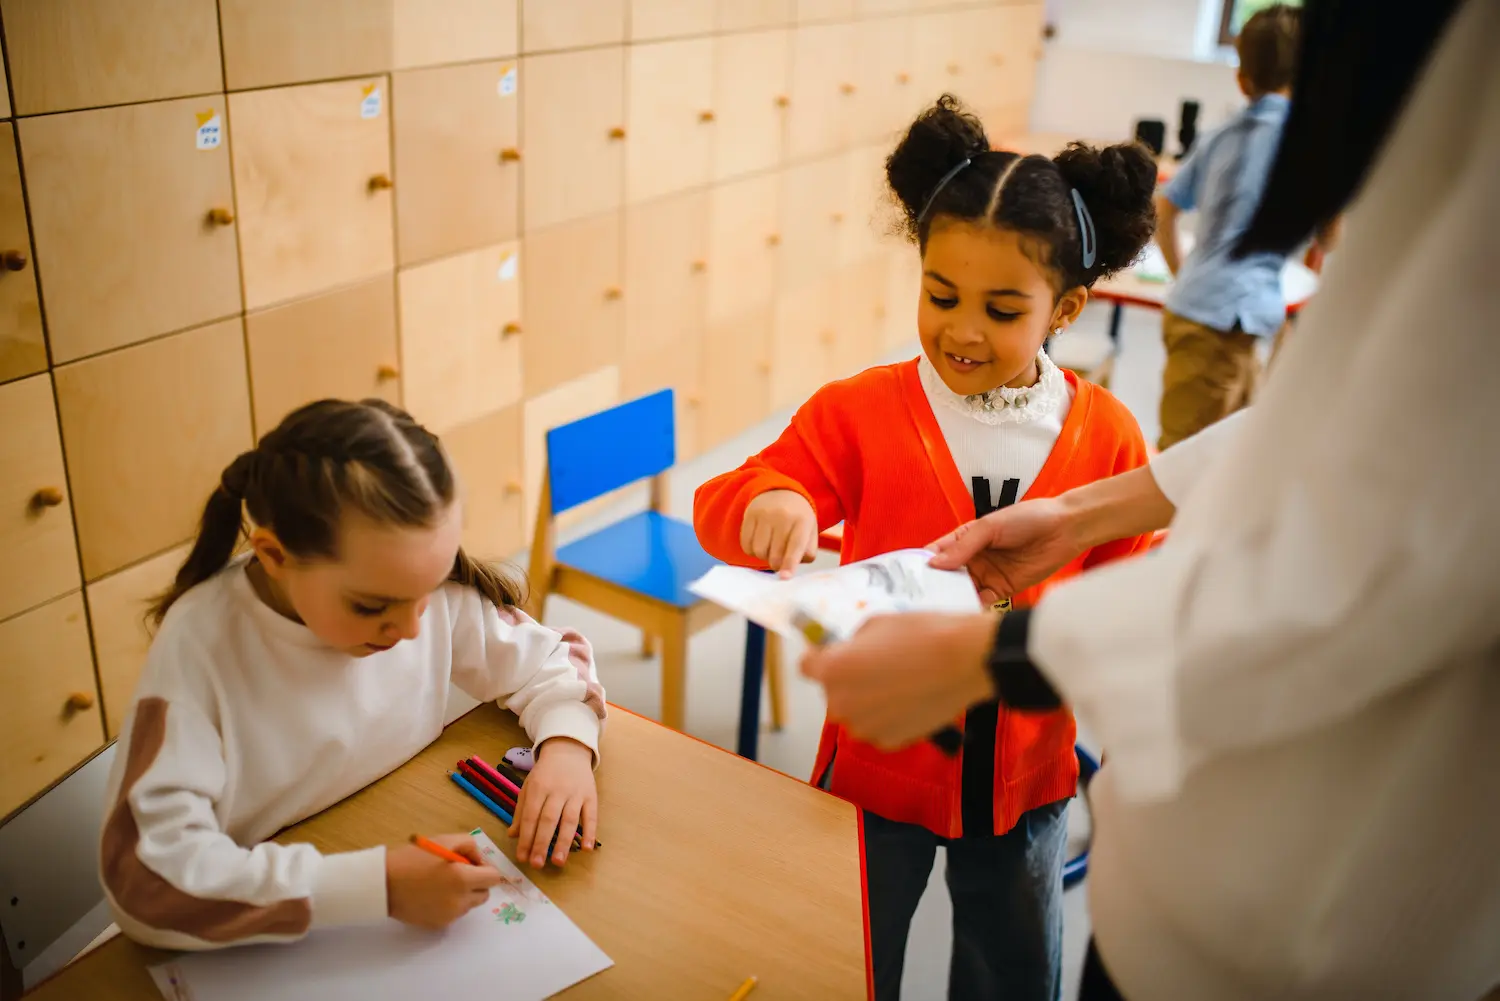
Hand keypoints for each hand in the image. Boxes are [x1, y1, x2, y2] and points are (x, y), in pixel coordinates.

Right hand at [386, 833, 505, 928]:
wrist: (383, 883)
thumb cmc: (413, 858)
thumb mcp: (444, 840)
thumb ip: (470, 847)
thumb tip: (480, 861)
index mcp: (463, 879)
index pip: (494, 878)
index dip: (485, 869)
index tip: (471, 865)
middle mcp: (460, 901)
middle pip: (484, 894)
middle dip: (477, 883)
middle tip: (457, 873)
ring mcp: (449, 916)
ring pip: (469, 905)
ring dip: (463, 894)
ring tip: (441, 883)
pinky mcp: (438, 925)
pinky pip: (454, 914)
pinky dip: (450, 905)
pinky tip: (432, 895)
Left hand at [509, 737, 596, 867]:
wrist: (568, 750)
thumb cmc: (545, 773)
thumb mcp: (528, 787)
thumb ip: (521, 811)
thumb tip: (513, 835)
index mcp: (538, 788)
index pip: (530, 816)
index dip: (526, 837)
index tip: (522, 857)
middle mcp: (557, 790)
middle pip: (549, 820)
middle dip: (542, 843)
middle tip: (537, 864)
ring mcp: (576, 793)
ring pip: (570, 820)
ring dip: (564, 842)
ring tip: (558, 861)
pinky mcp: (591, 795)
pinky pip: (591, 815)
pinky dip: (590, 832)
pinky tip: (587, 848)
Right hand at [741, 489, 817, 576]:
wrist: (781, 492)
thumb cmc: (798, 519)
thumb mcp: (810, 532)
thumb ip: (806, 552)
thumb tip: (789, 570)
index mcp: (802, 521)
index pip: (795, 546)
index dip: (790, 563)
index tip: (785, 577)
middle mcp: (783, 516)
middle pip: (775, 554)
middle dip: (777, 564)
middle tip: (780, 559)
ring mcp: (764, 514)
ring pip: (759, 551)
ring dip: (764, 557)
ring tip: (771, 548)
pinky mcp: (750, 515)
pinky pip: (746, 544)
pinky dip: (752, 550)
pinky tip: (760, 542)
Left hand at [800, 613, 997, 749]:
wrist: (965, 661)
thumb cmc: (923, 635)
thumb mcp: (877, 624)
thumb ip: (852, 642)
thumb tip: (848, 651)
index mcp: (832, 670)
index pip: (806, 667)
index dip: (820, 658)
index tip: (833, 653)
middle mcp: (841, 703)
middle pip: (832, 692)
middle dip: (847, 680)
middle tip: (875, 666)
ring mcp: (864, 727)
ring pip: (855, 712)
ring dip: (867, 701)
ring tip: (897, 683)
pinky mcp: (889, 742)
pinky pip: (878, 727)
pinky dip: (888, 717)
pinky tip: (909, 699)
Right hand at [927, 497, 1077, 603]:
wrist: (1065, 529)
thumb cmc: (1028, 518)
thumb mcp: (990, 527)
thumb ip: (963, 546)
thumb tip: (935, 564)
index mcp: (965, 538)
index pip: (937, 552)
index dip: (921, 563)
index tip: (906, 576)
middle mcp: (973, 558)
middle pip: (946, 576)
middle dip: (934, 586)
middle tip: (917, 599)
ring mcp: (987, 575)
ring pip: (962, 590)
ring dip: (951, 598)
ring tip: (936, 608)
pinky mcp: (1003, 590)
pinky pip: (982, 601)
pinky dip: (972, 607)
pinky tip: (962, 611)